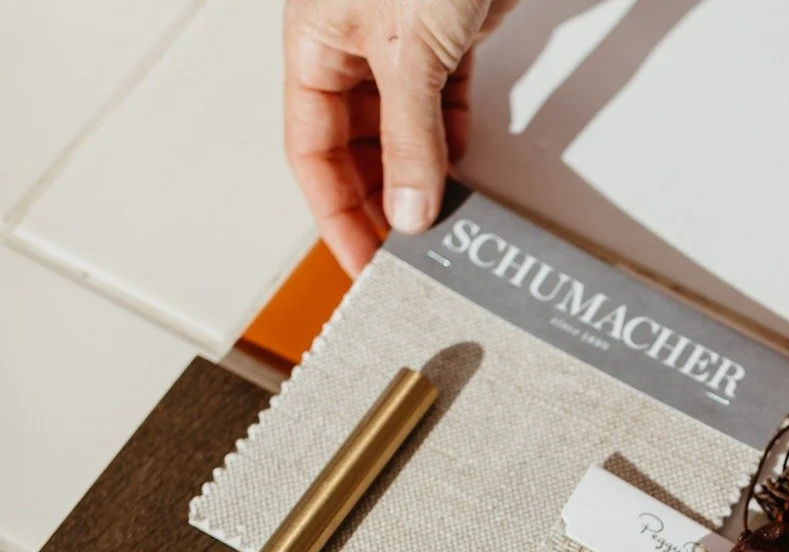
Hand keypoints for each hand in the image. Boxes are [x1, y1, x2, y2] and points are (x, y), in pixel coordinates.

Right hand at [284, 0, 521, 275]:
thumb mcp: (409, 54)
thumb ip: (411, 140)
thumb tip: (409, 213)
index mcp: (315, 45)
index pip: (313, 153)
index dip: (335, 214)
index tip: (364, 266)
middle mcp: (352, 47)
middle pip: (357, 150)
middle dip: (380, 204)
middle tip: (408, 260)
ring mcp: (402, 44)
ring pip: (403, 133)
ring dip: (421, 181)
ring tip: (442, 230)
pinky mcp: (449, 37)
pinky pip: (444, 108)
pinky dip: (455, 145)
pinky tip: (465, 180)